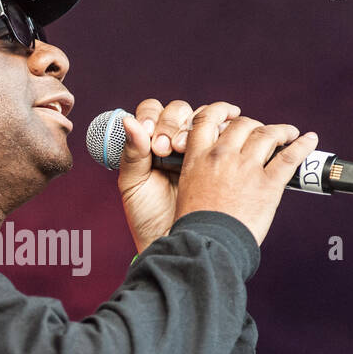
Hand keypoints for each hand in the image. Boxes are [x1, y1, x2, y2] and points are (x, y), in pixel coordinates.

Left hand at [119, 99, 240, 252]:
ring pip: (202, 118)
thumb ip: (131, 154)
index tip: (149, 136)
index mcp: (150, 141)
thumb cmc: (148, 215)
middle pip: (178, 111)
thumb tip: (128, 119)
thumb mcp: (133, 185)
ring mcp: (199, 146)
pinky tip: (218, 137)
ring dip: (196, 126)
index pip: (153, 111)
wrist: (176, 242)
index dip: (152, 117)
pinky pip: (224, 133)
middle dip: (171, 124)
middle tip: (165, 148)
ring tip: (184, 149)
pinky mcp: (220, 156)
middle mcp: (174, 139)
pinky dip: (222, 129)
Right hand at [172, 103, 317, 246]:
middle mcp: (222, 157)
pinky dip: (303, 146)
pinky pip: (289, 157)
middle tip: (261, 132)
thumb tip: (211, 168)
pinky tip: (309, 140)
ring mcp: (246, 168)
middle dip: (254, 125)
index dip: (221, 111)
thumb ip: (199, 172)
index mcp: (198, 158)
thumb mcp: (186, 190)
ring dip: (280, 131)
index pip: (207, 119)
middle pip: (242, 125)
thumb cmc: (195, 226)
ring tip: (289, 133)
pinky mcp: (267, 184)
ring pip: (267, 135)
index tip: (231, 114)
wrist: (207, 245)